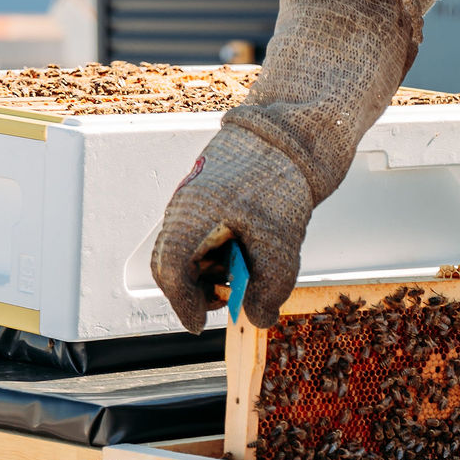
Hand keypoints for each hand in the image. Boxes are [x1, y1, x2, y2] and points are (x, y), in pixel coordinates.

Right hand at [151, 122, 312, 330]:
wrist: (289, 134)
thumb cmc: (278, 178)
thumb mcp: (280, 241)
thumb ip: (269, 285)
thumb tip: (259, 318)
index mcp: (190, 217)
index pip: (170, 272)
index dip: (183, 304)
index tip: (200, 324)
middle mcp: (183, 209)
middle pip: (177, 265)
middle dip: (203, 288)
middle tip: (233, 297)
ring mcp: (193, 202)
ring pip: (192, 251)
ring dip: (217, 269)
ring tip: (250, 266)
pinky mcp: (207, 198)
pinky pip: (205, 234)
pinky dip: (224, 250)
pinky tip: (252, 246)